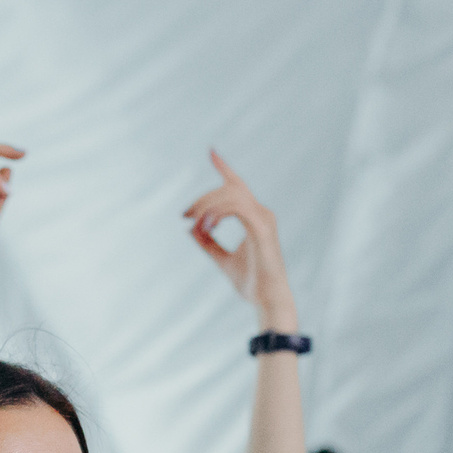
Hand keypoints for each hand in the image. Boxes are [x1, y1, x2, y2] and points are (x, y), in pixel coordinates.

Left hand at [184, 152, 295, 330]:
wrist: (267, 300)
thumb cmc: (251, 283)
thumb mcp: (221, 260)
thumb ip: (207, 243)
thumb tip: (190, 229)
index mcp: (255, 217)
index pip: (237, 186)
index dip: (224, 167)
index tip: (211, 152)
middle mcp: (261, 213)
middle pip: (229, 188)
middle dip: (203, 198)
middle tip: (185, 215)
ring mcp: (264, 219)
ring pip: (231, 195)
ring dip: (208, 206)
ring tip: (196, 224)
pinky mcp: (262, 229)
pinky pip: (237, 208)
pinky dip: (218, 213)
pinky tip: (207, 226)